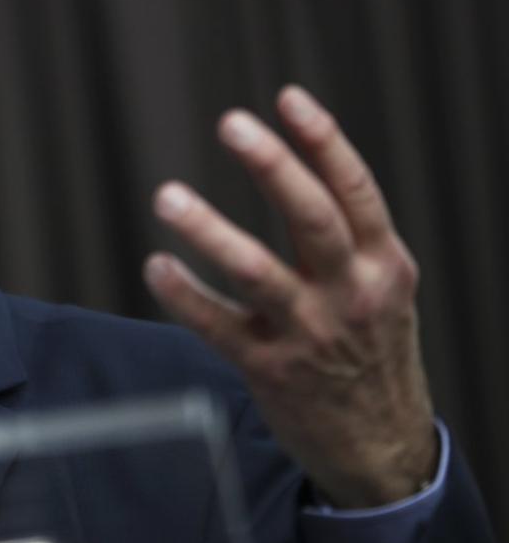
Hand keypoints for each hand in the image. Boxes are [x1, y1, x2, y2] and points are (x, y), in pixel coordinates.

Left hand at [143, 84, 437, 507]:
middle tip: (233, 124)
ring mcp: (309, 332)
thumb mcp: (384, 288)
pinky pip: (217, 325)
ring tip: (167, 196)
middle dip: (272, 166)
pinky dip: (183, 294)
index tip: (287, 98)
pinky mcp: (269, 368)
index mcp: (384, 265)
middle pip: (311, 218)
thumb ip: (350, 236)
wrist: (380, 445)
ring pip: (256, 271)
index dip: (323, 141)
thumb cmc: (372, 350)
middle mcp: (351, 294)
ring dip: (208, 230)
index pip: (355, 191)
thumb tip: (296, 160)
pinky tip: (158, 268)